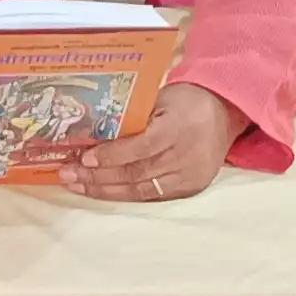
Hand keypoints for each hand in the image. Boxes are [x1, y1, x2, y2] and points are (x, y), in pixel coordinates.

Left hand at [63, 83, 242, 202]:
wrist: (226, 110)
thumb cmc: (186, 100)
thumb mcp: (160, 99)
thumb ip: (132, 118)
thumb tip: (91, 134)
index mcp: (179, 127)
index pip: (142, 147)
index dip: (111, 156)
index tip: (85, 158)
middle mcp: (187, 155)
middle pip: (137, 173)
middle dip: (98, 177)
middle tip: (69, 175)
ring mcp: (191, 175)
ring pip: (141, 190)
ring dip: (105, 190)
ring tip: (77, 186)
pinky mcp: (191, 188)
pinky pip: (152, 196)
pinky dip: (124, 194)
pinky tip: (101, 191)